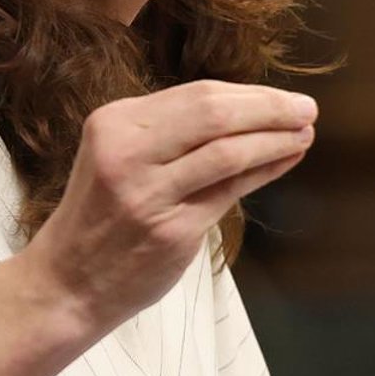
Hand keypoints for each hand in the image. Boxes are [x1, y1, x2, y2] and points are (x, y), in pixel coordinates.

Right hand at [21, 80, 316, 326]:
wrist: (67, 281)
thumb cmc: (104, 214)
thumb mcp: (120, 155)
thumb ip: (173, 132)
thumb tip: (253, 109)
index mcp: (114, 122)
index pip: (198, 94)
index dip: (250, 94)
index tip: (284, 97)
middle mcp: (127, 152)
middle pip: (215, 114)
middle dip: (270, 108)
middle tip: (307, 109)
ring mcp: (147, 193)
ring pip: (229, 151)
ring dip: (276, 140)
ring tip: (304, 134)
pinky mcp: (170, 231)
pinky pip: (230, 192)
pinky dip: (265, 171)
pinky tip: (285, 162)